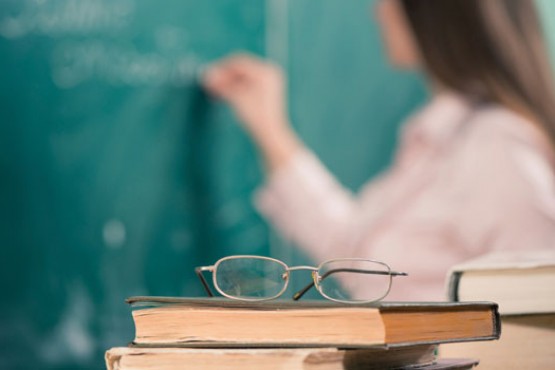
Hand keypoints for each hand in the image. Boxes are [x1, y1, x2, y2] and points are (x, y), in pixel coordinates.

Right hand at [203, 53, 301, 169]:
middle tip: (209, 83)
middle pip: (241, 69)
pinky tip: (224, 94)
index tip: (208, 75)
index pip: (239, 63)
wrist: (270, 134)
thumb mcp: (236, 98)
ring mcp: (269, 82)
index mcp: (266, 71)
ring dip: (228, 83)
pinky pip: (248, 84)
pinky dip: (236, 88)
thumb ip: (221, 84)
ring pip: (243, 77)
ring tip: (214, 91)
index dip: (221, 68)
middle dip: (224, 76)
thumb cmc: (256, 117)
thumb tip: (207, 75)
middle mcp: (270, 73)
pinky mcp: (267, 91)